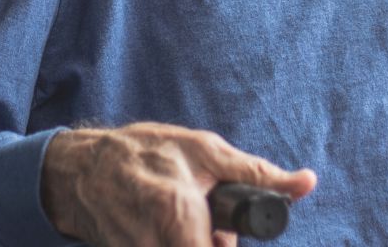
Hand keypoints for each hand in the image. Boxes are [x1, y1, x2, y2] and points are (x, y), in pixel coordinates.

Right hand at [42, 123, 315, 246]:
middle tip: (208, 225)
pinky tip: (160, 230)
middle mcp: (154, 243)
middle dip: (213, 243)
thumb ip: (256, 173)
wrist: (82, 167)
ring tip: (181, 223)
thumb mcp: (204, 150)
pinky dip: (169, 245)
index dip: (227, 244)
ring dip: (191, 243)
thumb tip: (305, 183)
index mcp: (179, 215)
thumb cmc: (146, 151)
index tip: (226, 233)